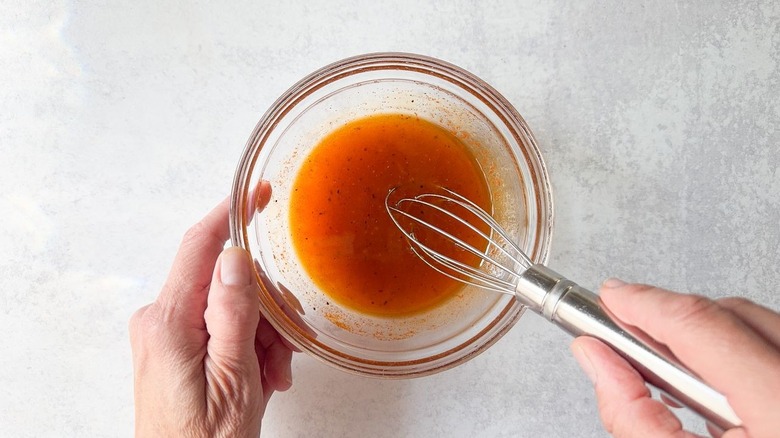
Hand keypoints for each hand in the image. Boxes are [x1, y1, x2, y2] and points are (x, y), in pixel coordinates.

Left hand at [129, 181, 293, 436]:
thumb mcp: (234, 376)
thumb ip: (232, 313)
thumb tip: (235, 256)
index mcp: (169, 323)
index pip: (200, 246)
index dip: (232, 214)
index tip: (257, 193)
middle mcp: (159, 322)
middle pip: (224, 281)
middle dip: (264, 308)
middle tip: (285, 346)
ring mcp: (165, 336)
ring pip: (228, 307)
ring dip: (261, 334)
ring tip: (273, 374)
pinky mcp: (173, 350)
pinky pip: (219, 327)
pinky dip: (248, 345)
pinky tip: (261, 374)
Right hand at [571, 279, 779, 437]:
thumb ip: (636, 418)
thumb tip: (597, 359)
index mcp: (779, 405)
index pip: (702, 325)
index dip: (646, 305)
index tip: (612, 299)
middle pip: (732, 313)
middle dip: (675, 323)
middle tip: (631, 342)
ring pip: (754, 323)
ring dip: (707, 340)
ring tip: (680, 385)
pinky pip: (773, 343)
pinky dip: (737, 355)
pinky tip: (715, 393)